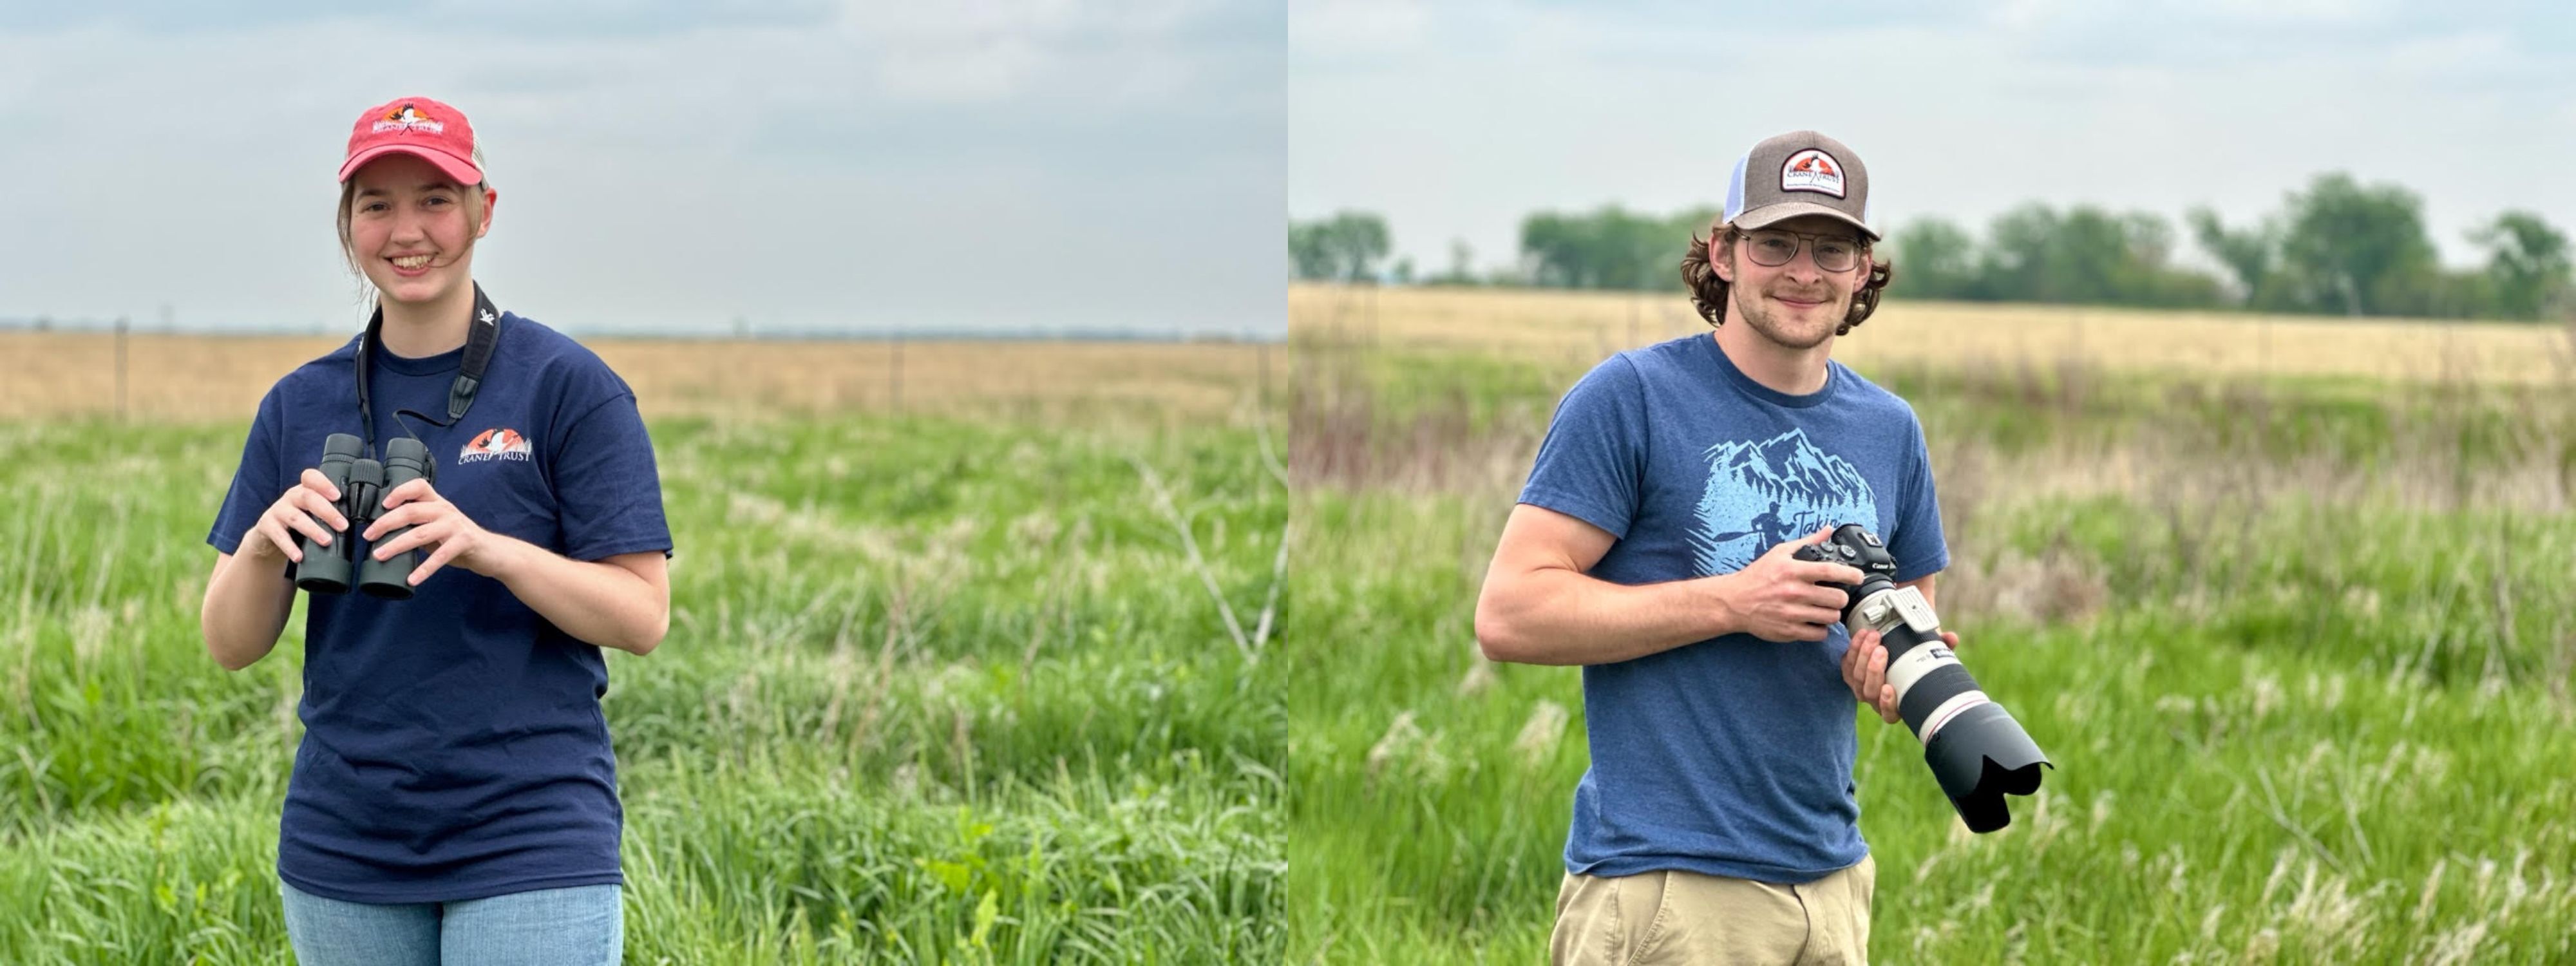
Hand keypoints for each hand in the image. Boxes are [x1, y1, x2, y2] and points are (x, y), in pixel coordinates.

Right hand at [243, 469, 347, 564]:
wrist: (270, 536)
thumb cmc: (301, 522)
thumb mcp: (314, 513)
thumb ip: (330, 512)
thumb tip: (361, 521)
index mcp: (305, 490)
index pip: (311, 477)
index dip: (324, 484)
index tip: (338, 496)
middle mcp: (291, 497)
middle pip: (308, 498)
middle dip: (327, 512)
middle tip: (343, 526)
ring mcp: (278, 510)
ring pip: (296, 517)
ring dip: (313, 529)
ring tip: (326, 541)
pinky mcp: (267, 526)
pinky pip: (278, 536)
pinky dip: (289, 547)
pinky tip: (299, 557)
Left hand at [361, 479, 503, 585]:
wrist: (492, 552)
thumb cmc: (460, 540)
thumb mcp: (439, 527)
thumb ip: (419, 526)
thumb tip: (386, 535)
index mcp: (438, 503)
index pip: (418, 486)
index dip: (399, 492)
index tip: (382, 504)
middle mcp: (445, 510)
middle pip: (411, 511)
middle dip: (386, 523)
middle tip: (368, 536)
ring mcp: (455, 526)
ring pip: (419, 533)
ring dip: (396, 545)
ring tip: (379, 555)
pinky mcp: (464, 542)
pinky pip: (440, 556)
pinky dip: (424, 569)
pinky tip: (413, 579)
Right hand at [1721, 525, 1864, 641]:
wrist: (1734, 602)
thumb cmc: (1757, 576)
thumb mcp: (1779, 553)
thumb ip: (1807, 542)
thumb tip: (1827, 530)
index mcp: (1793, 571)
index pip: (1830, 571)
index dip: (1850, 574)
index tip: (1858, 576)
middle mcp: (1794, 592)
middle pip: (1837, 598)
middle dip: (1841, 597)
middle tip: (1836, 596)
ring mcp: (1792, 613)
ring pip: (1831, 617)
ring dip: (1832, 613)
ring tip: (1825, 609)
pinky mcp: (1789, 631)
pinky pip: (1819, 634)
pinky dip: (1821, 629)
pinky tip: (1815, 622)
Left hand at [1843, 628, 1960, 723]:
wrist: (1894, 652)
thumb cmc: (1916, 663)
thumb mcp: (1932, 657)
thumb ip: (1942, 649)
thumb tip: (1951, 639)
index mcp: (1897, 705)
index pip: (1890, 714)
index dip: (1887, 704)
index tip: (1889, 688)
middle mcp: (1876, 700)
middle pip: (1869, 690)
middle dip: (1873, 669)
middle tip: (1882, 649)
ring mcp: (1861, 688)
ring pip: (1856, 677)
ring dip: (1862, 655)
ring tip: (1873, 636)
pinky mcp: (1850, 673)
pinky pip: (1846, 664)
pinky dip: (1853, 649)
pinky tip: (1861, 635)